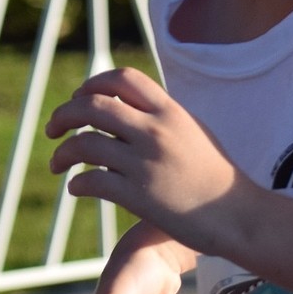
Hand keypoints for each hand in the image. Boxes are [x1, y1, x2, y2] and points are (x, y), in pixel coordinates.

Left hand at [46, 66, 241, 254]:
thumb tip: (131, 108)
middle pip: (92, 106)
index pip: (121, 79)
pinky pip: (91, 181)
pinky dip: (77, 183)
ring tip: (57, 163)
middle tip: (54, 128)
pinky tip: (77, 187)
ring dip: (62, 152)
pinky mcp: (138, 196)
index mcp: (170, 111)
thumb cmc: (217, 176)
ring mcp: (145, 163)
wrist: (238, 214)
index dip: (92, 83)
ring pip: (84, 144)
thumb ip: (163, 117)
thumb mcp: (194, 131)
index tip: (79, 97)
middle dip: (64, 114)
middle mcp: (155, 131)